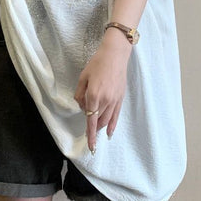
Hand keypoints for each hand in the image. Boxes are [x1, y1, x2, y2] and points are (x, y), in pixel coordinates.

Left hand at [74, 28, 132, 152]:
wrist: (115, 55)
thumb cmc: (97, 63)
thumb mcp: (83, 77)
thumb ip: (79, 93)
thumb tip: (81, 105)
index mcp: (93, 95)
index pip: (90, 120)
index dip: (90, 134)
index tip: (90, 145)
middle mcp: (105, 100)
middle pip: (98, 120)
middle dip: (92, 127)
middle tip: (87, 130)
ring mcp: (114, 100)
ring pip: (107, 120)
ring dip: (100, 126)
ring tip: (95, 128)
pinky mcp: (121, 98)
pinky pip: (117, 116)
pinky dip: (113, 126)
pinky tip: (110, 133)